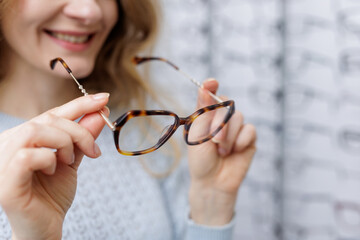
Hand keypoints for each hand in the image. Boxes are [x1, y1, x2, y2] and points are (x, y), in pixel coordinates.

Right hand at [0, 93, 109, 239]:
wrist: (45, 227)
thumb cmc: (54, 194)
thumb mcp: (73, 160)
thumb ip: (82, 137)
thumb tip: (99, 112)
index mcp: (24, 137)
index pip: (52, 113)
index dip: (79, 104)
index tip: (104, 98)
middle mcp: (9, 144)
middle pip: (47, 119)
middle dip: (78, 131)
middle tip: (92, 151)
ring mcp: (3, 162)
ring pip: (36, 131)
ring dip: (63, 144)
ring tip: (69, 161)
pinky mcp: (6, 182)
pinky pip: (28, 156)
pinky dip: (49, 159)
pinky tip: (53, 170)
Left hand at [187, 79, 255, 225]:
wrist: (212, 182)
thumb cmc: (201, 160)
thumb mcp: (197, 135)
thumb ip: (203, 112)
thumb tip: (204, 88)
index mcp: (206, 116)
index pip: (210, 95)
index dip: (210, 87)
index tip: (211, 83)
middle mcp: (222, 119)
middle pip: (227, 105)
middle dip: (220, 123)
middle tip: (214, 141)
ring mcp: (236, 128)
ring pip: (239, 117)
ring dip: (229, 136)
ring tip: (222, 152)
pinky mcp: (248, 138)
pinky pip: (250, 130)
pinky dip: (241, 141)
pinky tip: (234, 152)